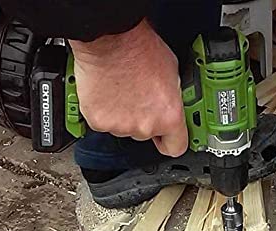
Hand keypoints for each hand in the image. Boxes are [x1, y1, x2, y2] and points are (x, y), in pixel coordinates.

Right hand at [69, 20, 187, 157]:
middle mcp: (145, 126)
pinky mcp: (99, 122)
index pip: (176, 147)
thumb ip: (171, 98)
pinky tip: (108, 93)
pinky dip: (105, 111)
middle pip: (146, 134)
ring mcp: (121, 127)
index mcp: (169, 116)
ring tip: (123, 89)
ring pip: (124, 128)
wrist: (109, 38)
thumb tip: (171, 103)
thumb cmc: (139, 48)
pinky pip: (104, 122)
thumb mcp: (172, 72)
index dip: (170, 141)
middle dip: (143, 118)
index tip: (167, 137)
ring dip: (123, 114)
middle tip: (139, 96)